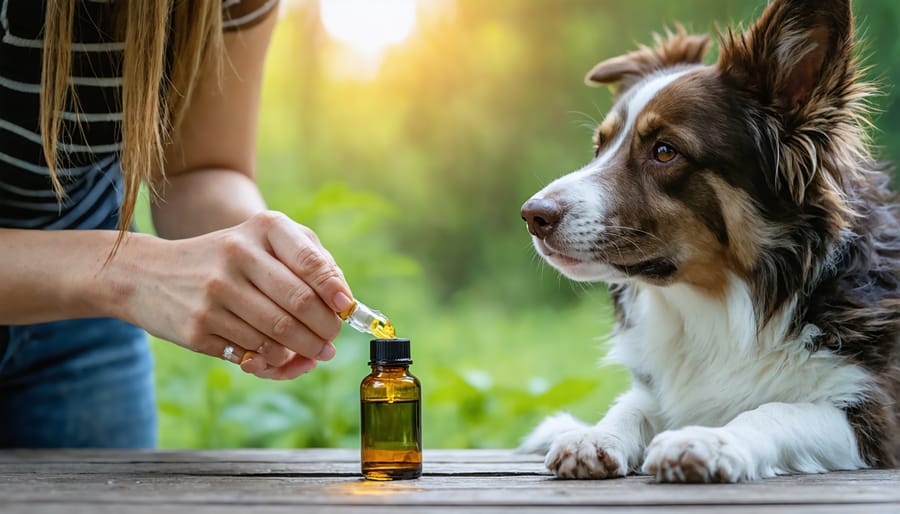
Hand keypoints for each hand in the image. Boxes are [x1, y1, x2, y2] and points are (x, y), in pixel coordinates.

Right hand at [120, 211, 352, 378]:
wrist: (147, 274)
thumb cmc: (224, 259)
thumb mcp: (260, 242)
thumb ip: (306, 261)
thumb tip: (344, 302)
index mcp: (262, 229)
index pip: (310, 262)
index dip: (334, 291)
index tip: (344, 309)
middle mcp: (238, 255)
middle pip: (298, 304)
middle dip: (324, 330)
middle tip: (330, 342)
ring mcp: (215, 292)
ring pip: (278, 334)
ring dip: (303, 351)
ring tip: (312, 354)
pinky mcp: (198, 327)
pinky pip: (251, 352)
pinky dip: (273, 360)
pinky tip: (279, 357)